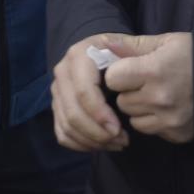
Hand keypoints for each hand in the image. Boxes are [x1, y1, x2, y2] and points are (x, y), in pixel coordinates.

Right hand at [53, 34, 129, 152]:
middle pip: (72, 112)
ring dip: (93, 141)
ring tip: (118, 143)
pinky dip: (82, 144)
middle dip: (97, 133)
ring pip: (67, 126)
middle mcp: (63, 71)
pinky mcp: (58, 107)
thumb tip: (114, 48)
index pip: (83, 91)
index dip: (99, 114)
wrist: (113, 58)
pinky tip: (103, 145)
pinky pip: (63, 133)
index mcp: (80, 54)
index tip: (119, 129)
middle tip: (121, 140)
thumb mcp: (135, 48)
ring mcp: (58, 90)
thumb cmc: (129, 55)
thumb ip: (131, 50)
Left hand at [105, 32, 193, 144]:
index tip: (129, 69)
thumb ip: (132, 45)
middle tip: (147, 81)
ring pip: (132, 117)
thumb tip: (103, 46)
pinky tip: (166, 108)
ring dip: (139, 107)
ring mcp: (168, 119)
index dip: (118, 72)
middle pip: (121, 100)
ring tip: (158, 94)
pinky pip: (148, 129)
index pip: (113, 78)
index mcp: (155, 70)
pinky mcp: (175, 134)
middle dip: (129, 91)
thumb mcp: (166, 42)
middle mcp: (160, 98)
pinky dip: (151, 120)